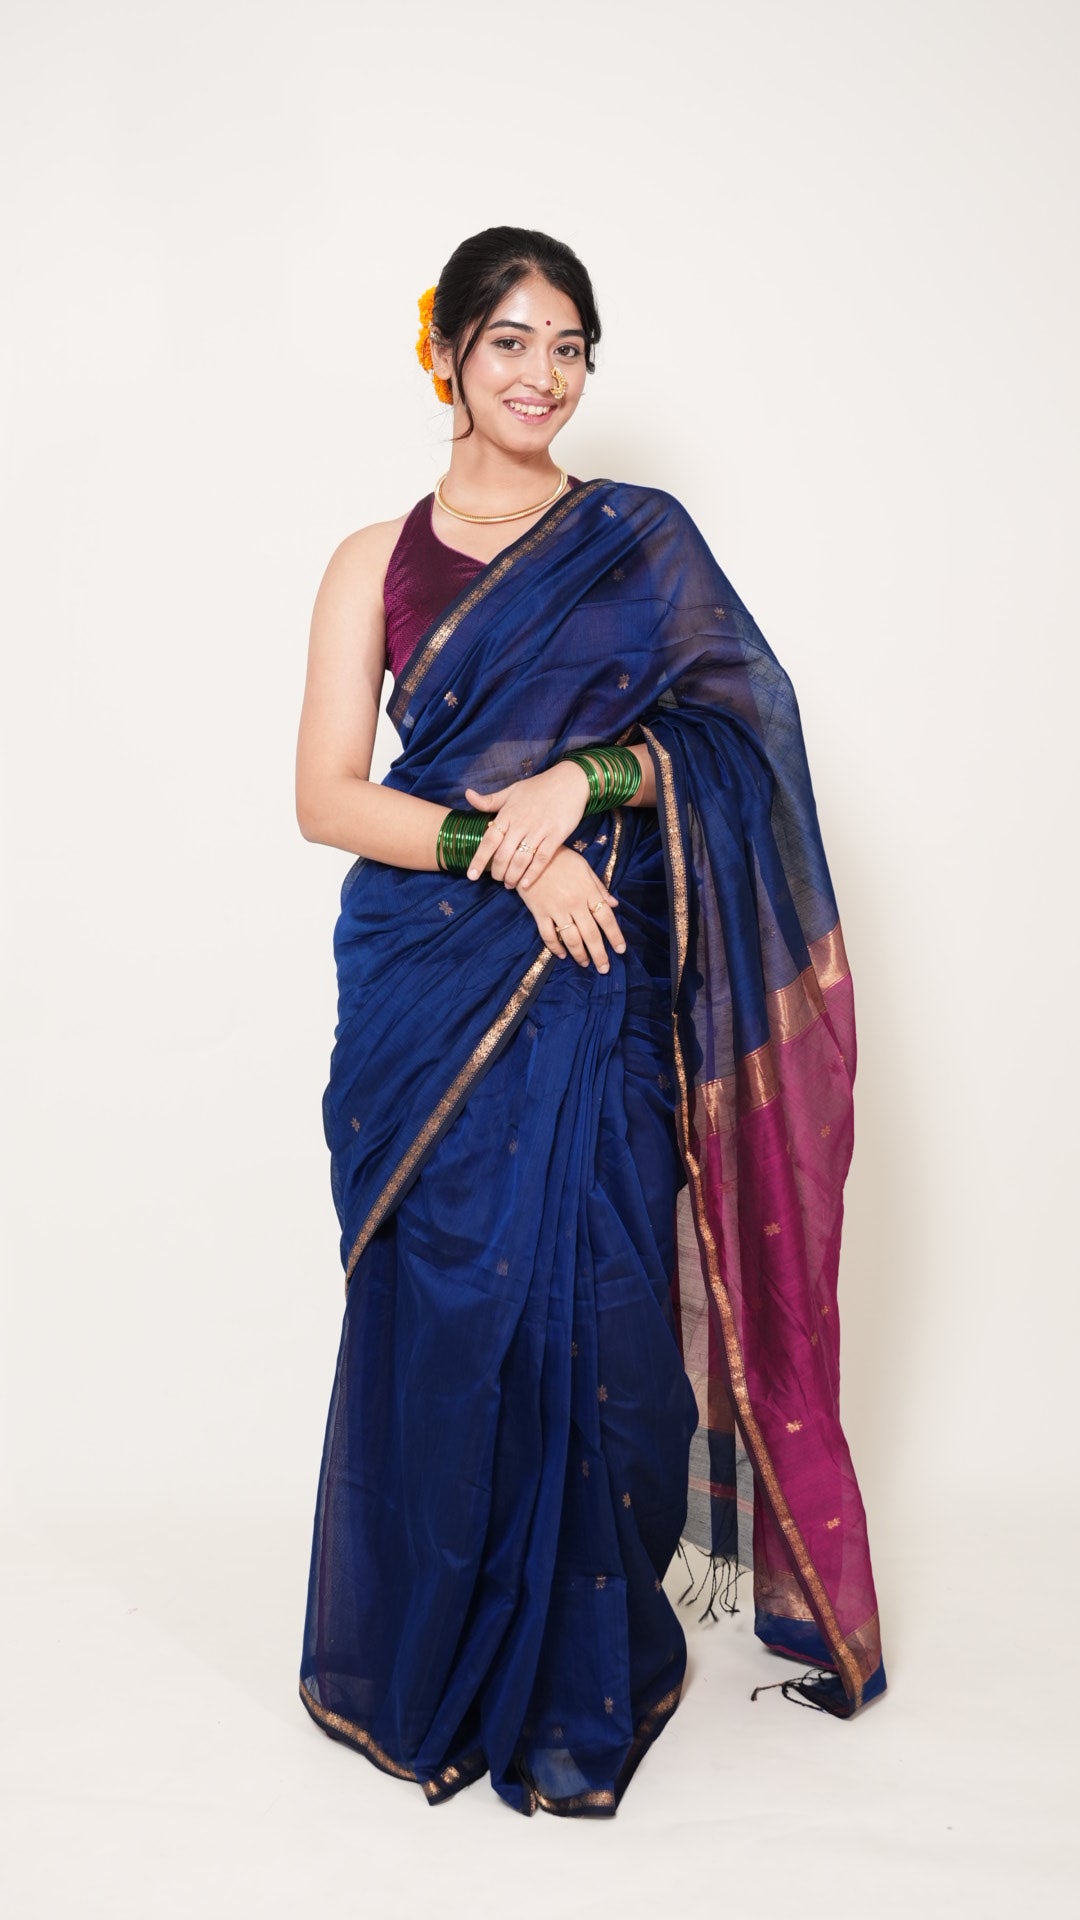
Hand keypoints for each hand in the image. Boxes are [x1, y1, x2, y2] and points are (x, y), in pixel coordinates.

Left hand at [463, 761, 590, 890]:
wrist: (570, 781)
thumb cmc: (539, 786)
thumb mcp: (512, 790)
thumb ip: (490, 800)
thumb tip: (468, 795)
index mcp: (508, 813)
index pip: (489, 840)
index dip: (479, 859)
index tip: (472, 875)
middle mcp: (521, 823)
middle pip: (503, 855)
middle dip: (498, 872)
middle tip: (497, 879)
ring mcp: (539, 830)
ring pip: (521, 860)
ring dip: (513, 876)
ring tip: (509, 884)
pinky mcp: (556, 835)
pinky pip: (541, 859)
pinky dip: (532, 873)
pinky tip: (526, 884)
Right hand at [513, 846, 625, 971]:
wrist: (530, 854)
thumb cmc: (560, 858)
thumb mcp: (584, 867)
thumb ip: (599, 887)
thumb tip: (614, 904)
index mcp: (588, 892)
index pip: (606, 918)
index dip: (615, 936)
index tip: (621, 950)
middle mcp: (575, 903)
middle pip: (591, 934)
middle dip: (599, 954)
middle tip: (604, 968)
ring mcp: (556, 909)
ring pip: (571, 938)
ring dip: (579, 954)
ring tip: (585, 964)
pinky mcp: (539, 912)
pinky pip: (548, 935)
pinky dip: (555, 947)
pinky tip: (562, 955)